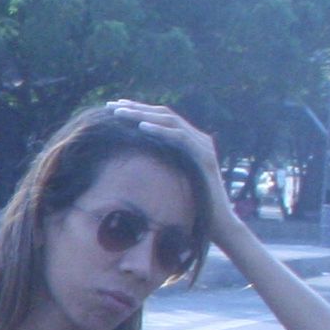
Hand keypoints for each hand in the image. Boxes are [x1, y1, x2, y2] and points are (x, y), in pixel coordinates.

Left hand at [107, 101, 242, 244]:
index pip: (162, 119)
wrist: (217, 224)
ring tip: (120, 113)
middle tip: (112, 105)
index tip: (114, 108)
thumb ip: (159, 165)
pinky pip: (181, 138)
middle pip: (165, 115)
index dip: (139, 110)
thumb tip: (131, 161)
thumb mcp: (170, 180)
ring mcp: (204, 146)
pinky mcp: (205, 158)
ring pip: (171, 122)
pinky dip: (161, 131)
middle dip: (137, 108)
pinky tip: (142, 127)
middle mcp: (198, 139)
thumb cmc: (191, 205)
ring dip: (143, 115)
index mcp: (190, 141)